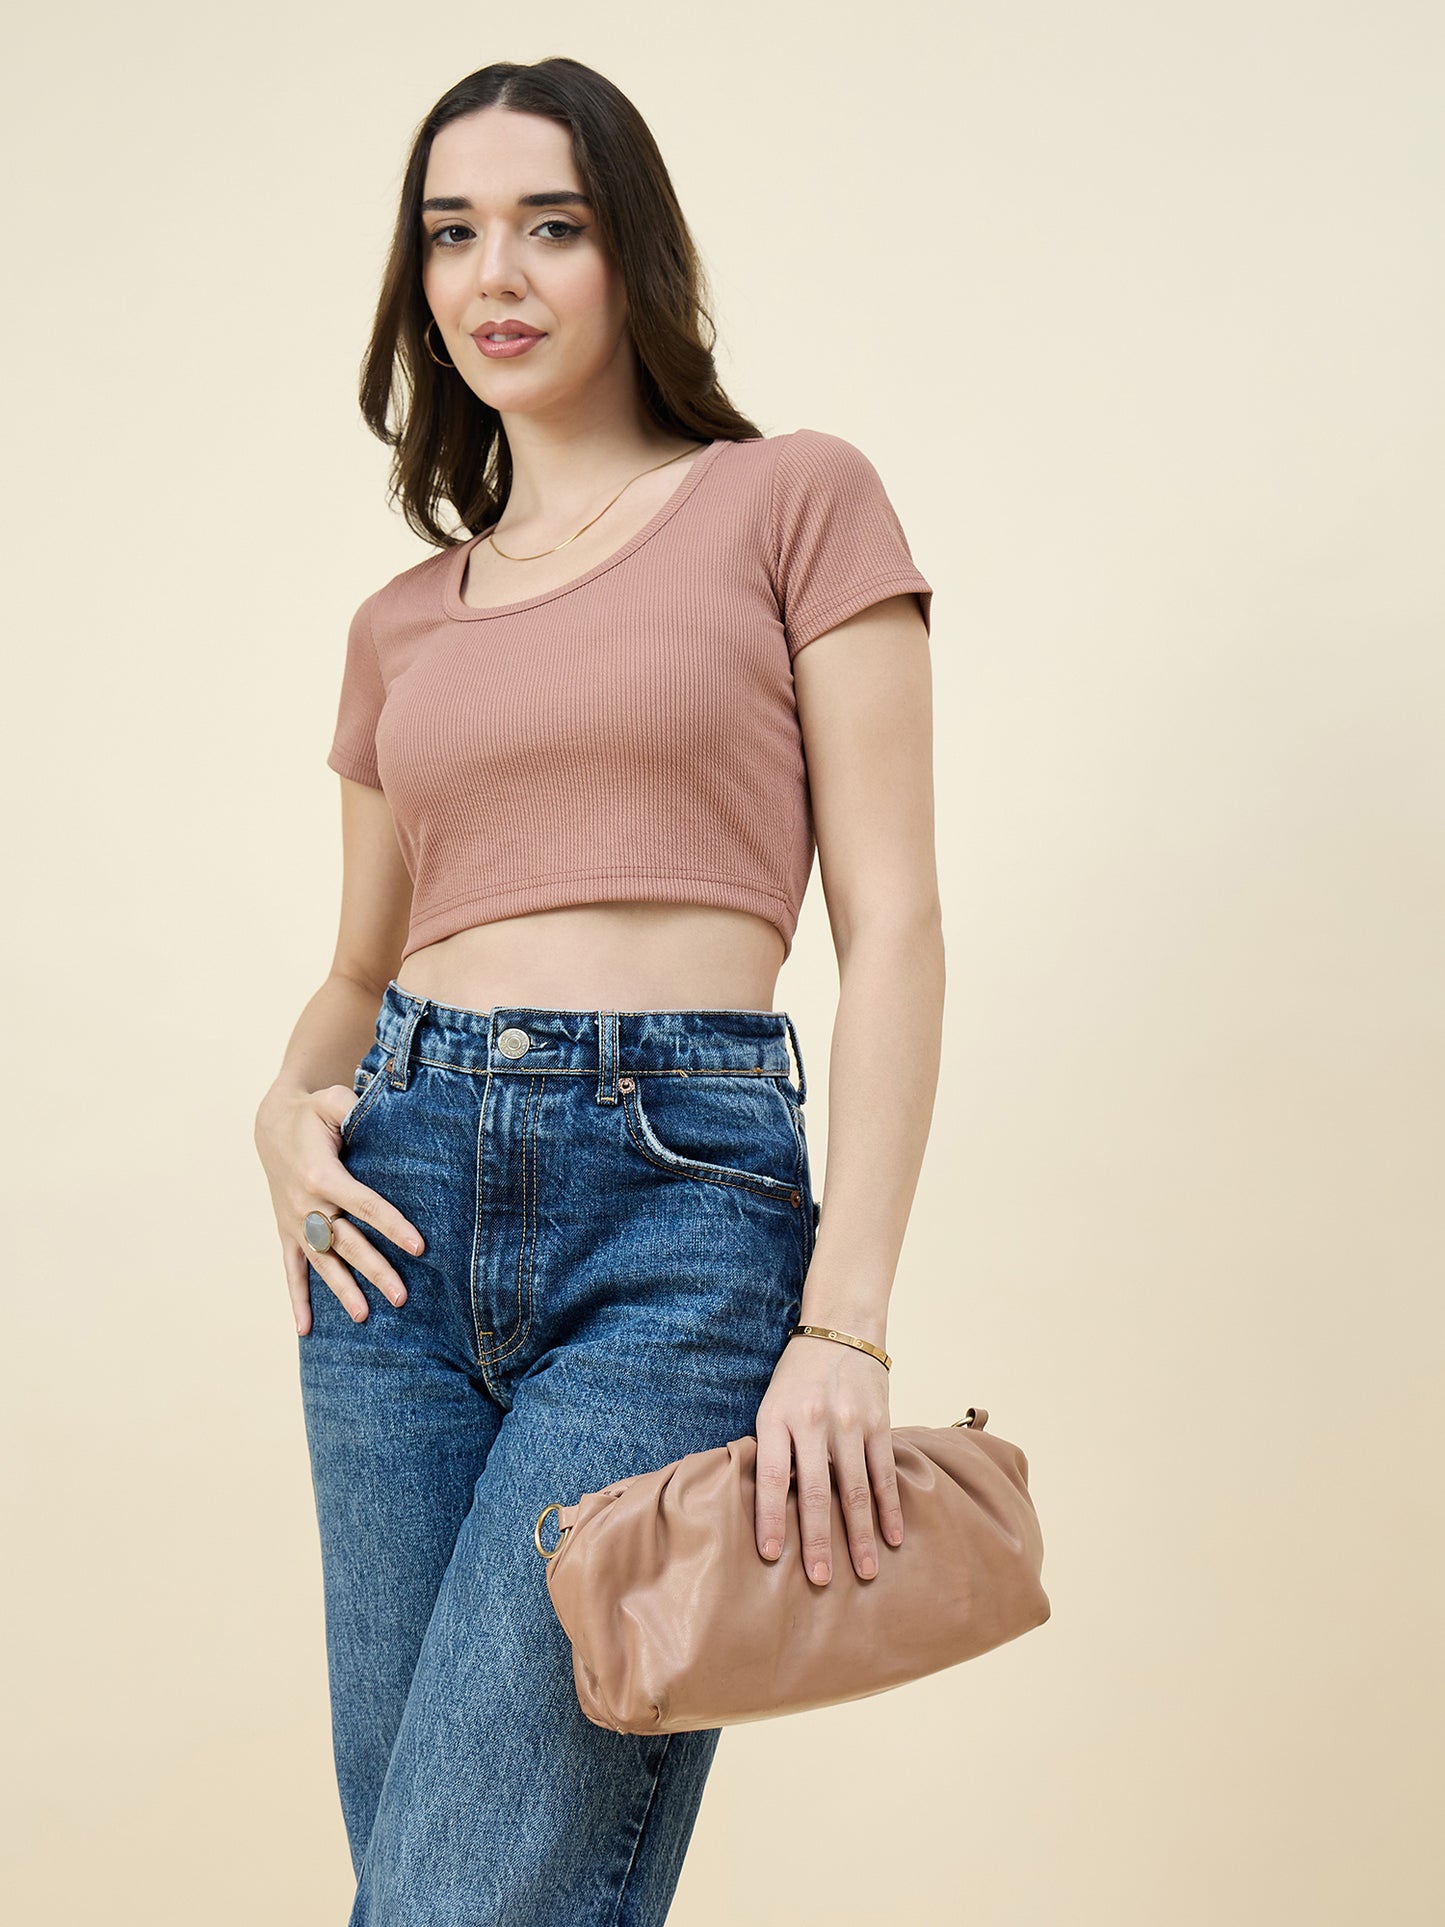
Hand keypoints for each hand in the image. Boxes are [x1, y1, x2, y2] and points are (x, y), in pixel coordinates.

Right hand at [253, 1082, 424, 1335]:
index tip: (419, 1247)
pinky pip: (291, 1268)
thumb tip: (384, 1114)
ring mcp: (294, 1221)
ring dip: (343, 1290)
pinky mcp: (287, 1230)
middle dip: (375, 1270)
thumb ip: (355, 1108)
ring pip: (322, 1262)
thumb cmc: (314, 1112)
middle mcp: (306, 1203)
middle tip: (402, 1296)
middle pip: (346, 1242)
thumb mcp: (333, 1101)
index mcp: (322, 1174)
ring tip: (365, 1317)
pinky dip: (297, 1298)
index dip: (392, 1225)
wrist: (272, 1123)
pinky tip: (305, 1329)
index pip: (363, 1205)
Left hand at [752, 1327, 903, 1584]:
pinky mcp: (879, 1422)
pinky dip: (889, 1507)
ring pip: (856, 1489)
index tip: (770, 1555)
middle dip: (818, 1540)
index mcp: (778, 1418)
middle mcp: (814, 1421)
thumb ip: (775, 1448)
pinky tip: (892, 1537)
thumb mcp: (773, 1404)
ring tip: (864, 1571)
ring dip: (860, 1534)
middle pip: (817, 1491)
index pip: (774, 1477)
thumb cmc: (798, 1375)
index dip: (771, 1518)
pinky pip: (884, 1472)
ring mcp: (850, 1422)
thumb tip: (774, 1508)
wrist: (842, 1327)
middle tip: (819, 1580)